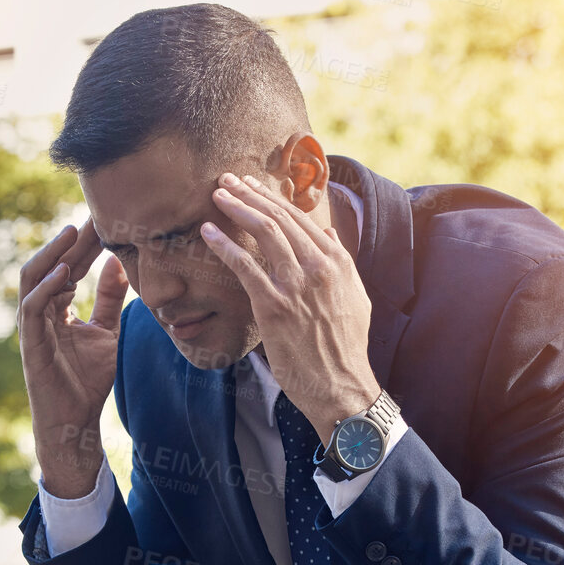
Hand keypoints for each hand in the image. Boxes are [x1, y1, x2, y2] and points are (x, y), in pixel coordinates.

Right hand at [17, 217, 128, 497]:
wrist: (75, 421)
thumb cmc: (87, 381)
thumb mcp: (106, 332)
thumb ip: (108, 299)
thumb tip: (118, 263)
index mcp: (56, 307)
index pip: (69, 265)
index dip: (86, 244)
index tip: (107, 220)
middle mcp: (40, 311)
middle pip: (51, 264)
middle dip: (71, 241)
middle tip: (94, 214)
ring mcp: (32, 326)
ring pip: (33, 278)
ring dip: (52, 254)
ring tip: (73, 233)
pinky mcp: (31, 342)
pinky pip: (32, 307)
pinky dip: (46, 287)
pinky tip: (64, 272)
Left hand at [200, 173, 379, 436]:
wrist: (341, 384)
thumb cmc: (345, 346)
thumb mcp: (356, 296)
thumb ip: (341, 261)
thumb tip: (328, 233)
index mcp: (337, 261)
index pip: (299, 218)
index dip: (271, 198)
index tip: (251, 186)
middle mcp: (318, 266)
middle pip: (278, 218)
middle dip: (249, 194)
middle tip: (226, 180)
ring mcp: (295, 285)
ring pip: (263, 233)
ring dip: (236, 209)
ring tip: (217, 195)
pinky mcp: (274, 306)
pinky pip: (244, 266)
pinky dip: (224, 245)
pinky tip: (208, 232)